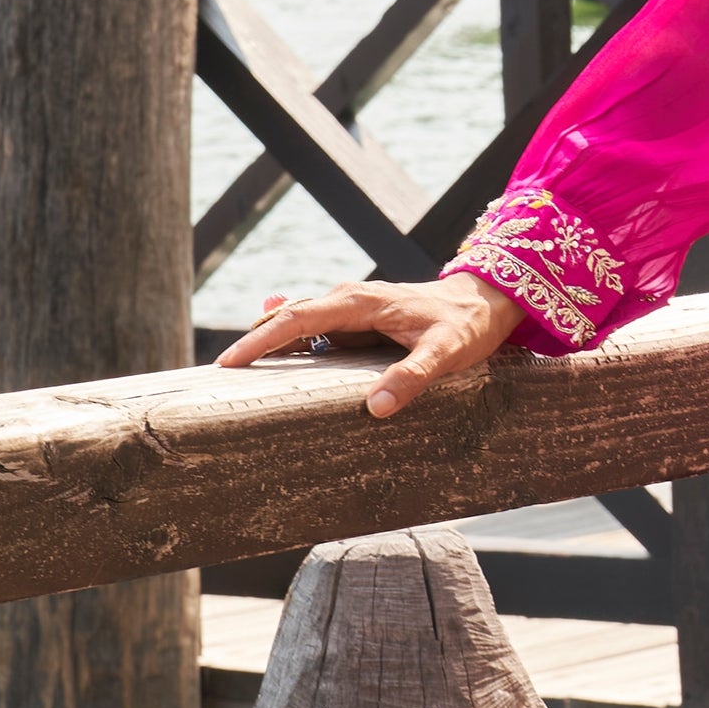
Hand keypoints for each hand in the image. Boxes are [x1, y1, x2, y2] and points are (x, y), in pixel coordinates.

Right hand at [215, 271, 520, 419]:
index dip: (262, 339)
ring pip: (301, 321)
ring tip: (238, 368)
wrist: (488, 300)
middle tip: (220, 373)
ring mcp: (354, 308)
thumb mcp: (447, 353)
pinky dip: (293, 338)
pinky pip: (318, 328)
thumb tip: (376, 408)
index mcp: (361, 302)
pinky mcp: (361, 320)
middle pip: (290, 317)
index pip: (299, 318)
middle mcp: (350, 299)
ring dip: (271, 340)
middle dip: (254, 341)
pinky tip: (276, 347)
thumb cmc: (467, 325)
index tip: (230, 361)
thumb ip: (413, 376)